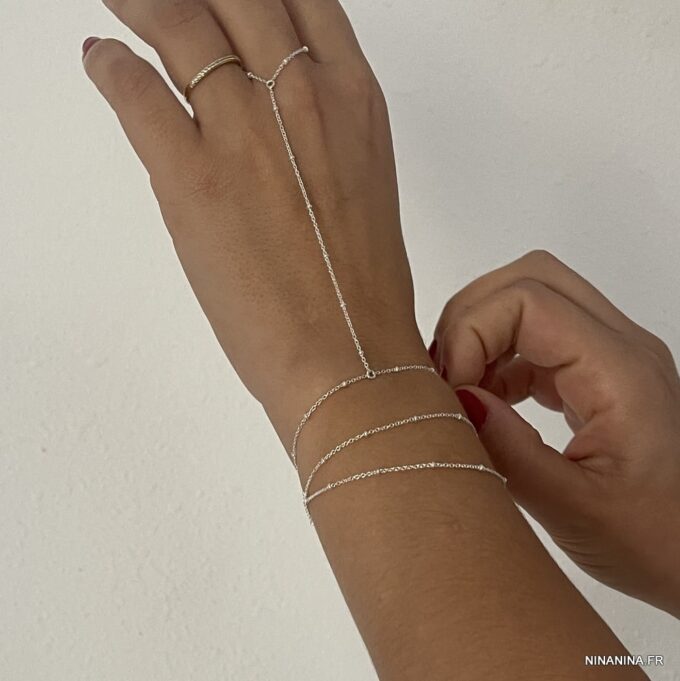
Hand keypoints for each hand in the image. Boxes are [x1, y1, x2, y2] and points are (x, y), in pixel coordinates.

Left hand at [83, 1, 426, 437]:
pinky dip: (110, 67)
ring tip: (123, 1)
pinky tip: (103, 62)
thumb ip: (315, 134)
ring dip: (139, 3)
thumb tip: (263, 109)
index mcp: (354, 100)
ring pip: (177, 22)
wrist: (348, 356)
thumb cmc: (361, 290)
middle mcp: (302, 97)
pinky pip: (135, 89)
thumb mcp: (358, 185)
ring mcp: (246, 130)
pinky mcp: (193, 175)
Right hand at [432, 250, 679, 616]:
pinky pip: (533, 336)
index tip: (449, 387)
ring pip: (530, 299)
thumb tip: (453, 399)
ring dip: (481, 333)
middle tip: (446, 375)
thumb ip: (509, 452)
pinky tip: (483, 399)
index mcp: (621, 373)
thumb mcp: (576, 512)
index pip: (527, 299)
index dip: (471, 332)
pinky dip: (495, 355)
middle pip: (529, 279)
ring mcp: (608, 355)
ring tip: (460, 389)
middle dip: (471, 317)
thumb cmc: (658, 542)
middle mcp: (620, 347)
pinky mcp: (592, 372)